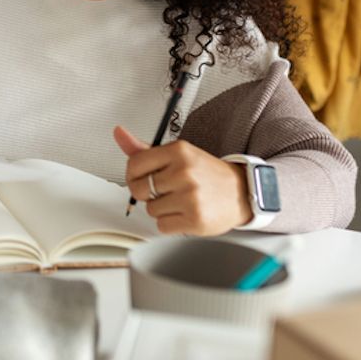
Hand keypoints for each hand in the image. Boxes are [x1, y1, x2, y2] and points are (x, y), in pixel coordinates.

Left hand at [114, 126, 251, 235]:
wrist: (242, 192)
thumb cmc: (206, 173)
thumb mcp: (178, 155)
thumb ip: (144, 149)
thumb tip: (118, 133)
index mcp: (178, 151)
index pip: (134, 164)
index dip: (135, 175)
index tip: (145, 177)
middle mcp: (184, 172)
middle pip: (139, 189)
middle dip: (148, 193)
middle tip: (167, 190)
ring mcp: (190, 196)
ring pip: (150, 209)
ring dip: (162, 209)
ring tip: (181, 201)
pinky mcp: (195, 219)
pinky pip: (162, 226)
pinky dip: (171, 223)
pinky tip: (185, 213)